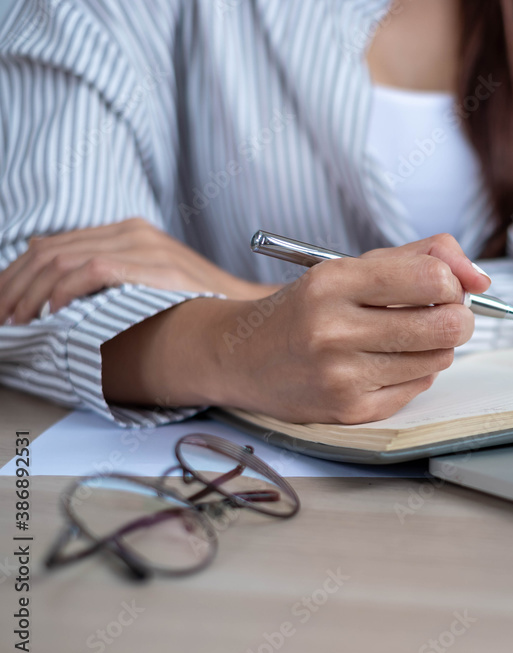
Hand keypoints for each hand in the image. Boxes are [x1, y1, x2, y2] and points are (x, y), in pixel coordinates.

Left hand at [0, 218, 276, 323]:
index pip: (52, 245)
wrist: (247, 309)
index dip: (16, 275)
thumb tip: (44, 264)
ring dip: (31, 293)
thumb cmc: (198, 304)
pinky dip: (64, 293)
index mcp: (127, 232)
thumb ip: (104, 270)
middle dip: (14, 285)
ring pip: (63, 260)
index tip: (0, 303)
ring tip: (19, 320)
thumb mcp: (146, 281)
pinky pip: (92, 270)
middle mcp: (132, 232)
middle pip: (49, 251)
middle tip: (0, 316)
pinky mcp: (154, 264)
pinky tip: (53, 312)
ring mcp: (144, 246)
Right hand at [102, 233, 491, 424]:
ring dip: (437, 346)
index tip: (442, 285)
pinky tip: (387, 362)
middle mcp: (333, 330)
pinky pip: (419, 387)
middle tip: (445, 312)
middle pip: (446, 325)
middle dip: (459, 317)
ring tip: (407, 336)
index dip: (453, 282)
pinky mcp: (350, 411)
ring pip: (439, 359)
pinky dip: (416, 372)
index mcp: (333, 282)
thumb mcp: (354, 265)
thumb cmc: (309, 306)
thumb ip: (423, 256)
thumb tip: (482, 278)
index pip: (432, 278)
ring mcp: (341, 376)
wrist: (243, 356)